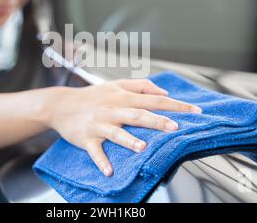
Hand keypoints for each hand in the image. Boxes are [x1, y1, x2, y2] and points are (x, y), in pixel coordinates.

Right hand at [46, 79, 201, 176]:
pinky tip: (109, 171)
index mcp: (122, 97)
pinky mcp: (86, 138)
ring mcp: (99, 124)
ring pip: (116, 132)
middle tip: (176, 128)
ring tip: (143, 147)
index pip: (153, 100)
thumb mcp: (116, 84)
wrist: (61, 104)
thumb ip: (141, 85)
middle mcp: (112, 109)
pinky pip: (94, 151)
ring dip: (129, 140)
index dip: (175, 105)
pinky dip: (101, 160)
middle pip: (137, 115)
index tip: (195, 111)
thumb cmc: (92, 95)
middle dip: (157, 121)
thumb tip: (163, 91)